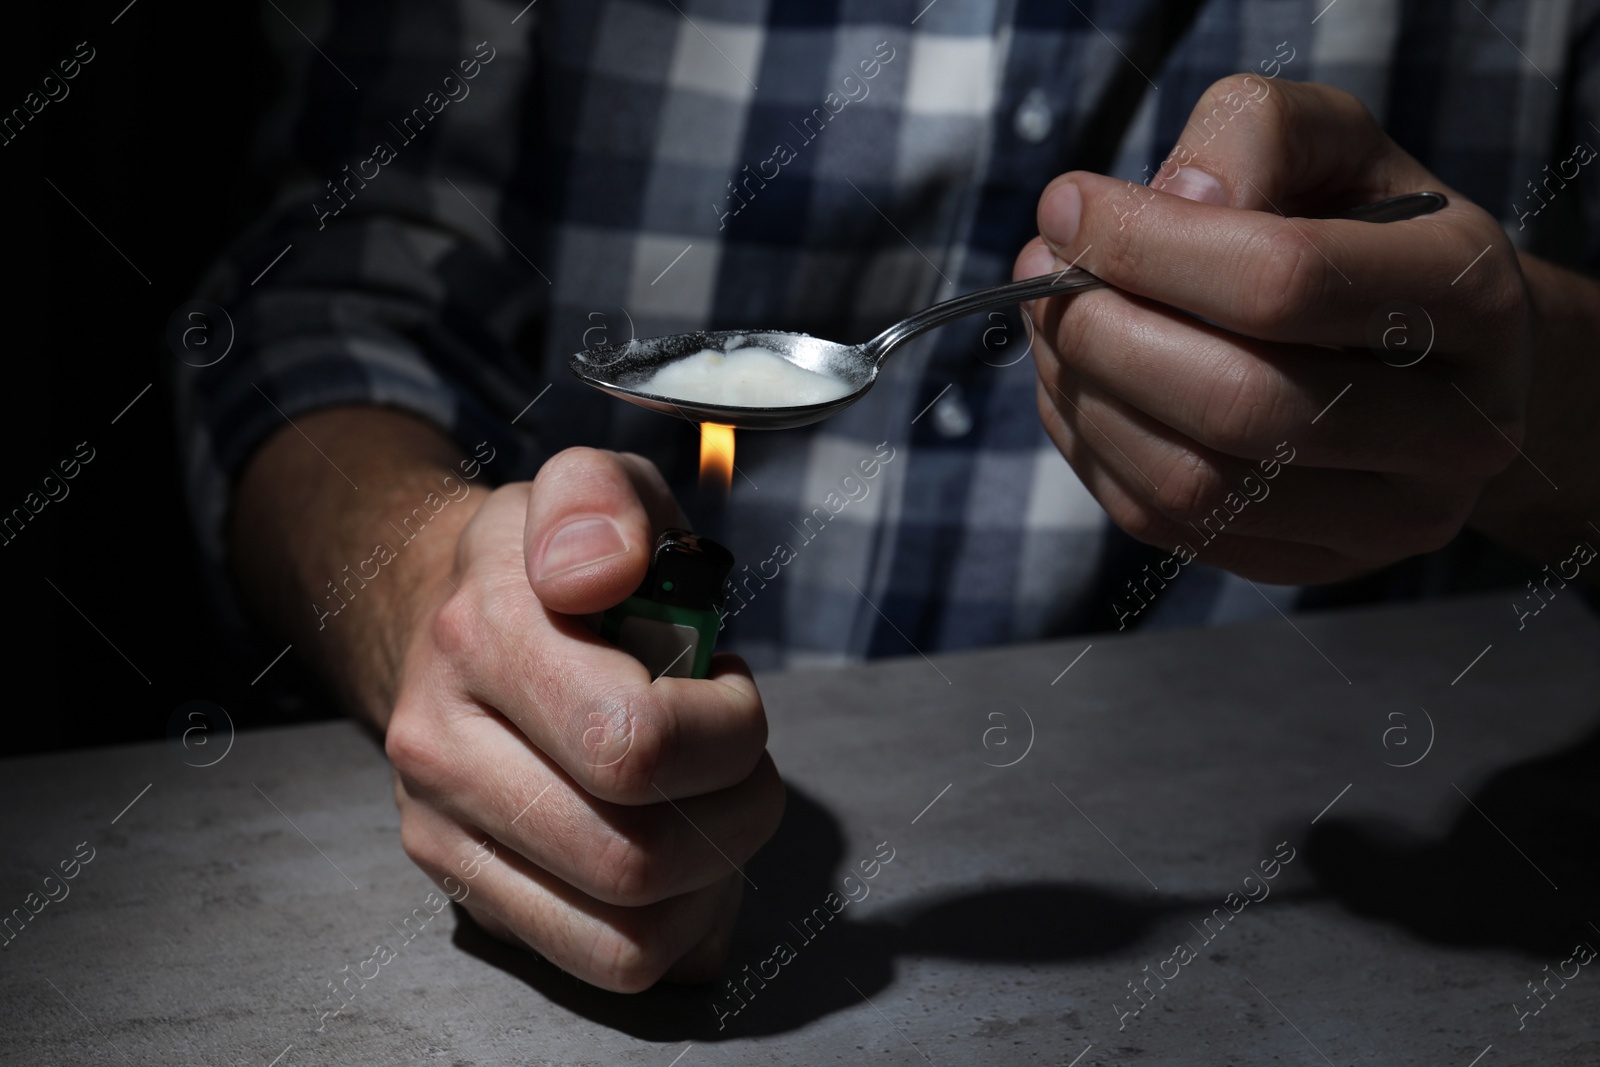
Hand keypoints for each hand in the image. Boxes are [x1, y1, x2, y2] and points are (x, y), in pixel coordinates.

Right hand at [383, 447, 783, 990]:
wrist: (444, 621)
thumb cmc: (552, 565)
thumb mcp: (590, 489)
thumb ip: (600, 501)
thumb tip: (599, 571)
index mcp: (484, 636)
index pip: (634, 743)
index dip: (726, 731)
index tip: (732, 687)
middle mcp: (444, 748)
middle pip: (637, 855)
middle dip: (737, 810)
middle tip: (739, 755)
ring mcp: (444, 832)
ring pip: (626, 930)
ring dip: (714, 874)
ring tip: (709, 799)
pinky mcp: (465, 893)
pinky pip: (604, 960)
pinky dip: (675, 925)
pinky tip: (682, 857)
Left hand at [1014, 74, 1556, 584]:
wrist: (1432, 353)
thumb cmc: (1362, 233)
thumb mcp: (1330, 143)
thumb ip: (1253, 134)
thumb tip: (1171, 199)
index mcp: (1469, 299)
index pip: (1283, 282)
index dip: (1147, 244)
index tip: (1067, 208)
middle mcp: (1454, 428)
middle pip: (1236, 402)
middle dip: (1103, 333)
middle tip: (1041, 276)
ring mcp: (1390, 518)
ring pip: (1191, 483)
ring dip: (1084, 396)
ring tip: (1050, 325)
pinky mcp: (1316, 566)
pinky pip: (1169, 527)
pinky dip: (1092, 451)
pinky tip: (1077, 387)